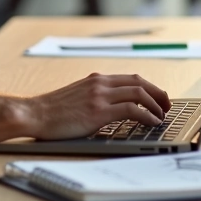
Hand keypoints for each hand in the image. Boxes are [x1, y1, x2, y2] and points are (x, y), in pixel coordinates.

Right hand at [22, 73, 171, 139]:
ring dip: (155, 105)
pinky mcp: (98, 111)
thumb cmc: (52, 110)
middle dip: (158, 94)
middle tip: (167, 106)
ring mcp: (99, 96)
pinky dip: (147, 115)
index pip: (131, 78)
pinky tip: (151, 122)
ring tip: (161, 116)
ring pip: (139, 93)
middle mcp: (100, 83)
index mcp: (96, 79)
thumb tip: (114, 106)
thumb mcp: (77, 96)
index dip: (149, 87)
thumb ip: (95, 96)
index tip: (158, 98)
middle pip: (139, 82)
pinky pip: (132, 109)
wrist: (34, 114)